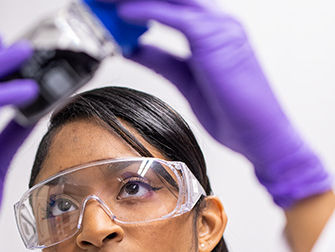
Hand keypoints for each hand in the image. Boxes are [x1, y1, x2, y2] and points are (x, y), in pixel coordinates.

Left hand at [109, 0, 331, 206]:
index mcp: (209, 29)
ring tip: (102, 0)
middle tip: (97, 0)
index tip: (107, 7)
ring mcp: (218, 26)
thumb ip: (161, 59)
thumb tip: (134, 47)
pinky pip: (175, 17)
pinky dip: (146, 12)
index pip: (166, 5)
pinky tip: (122, 13)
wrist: (259, 133)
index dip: (136, 5)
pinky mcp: (215, 38)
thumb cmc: (231, 111)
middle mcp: (215, 21)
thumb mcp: (185, 79)